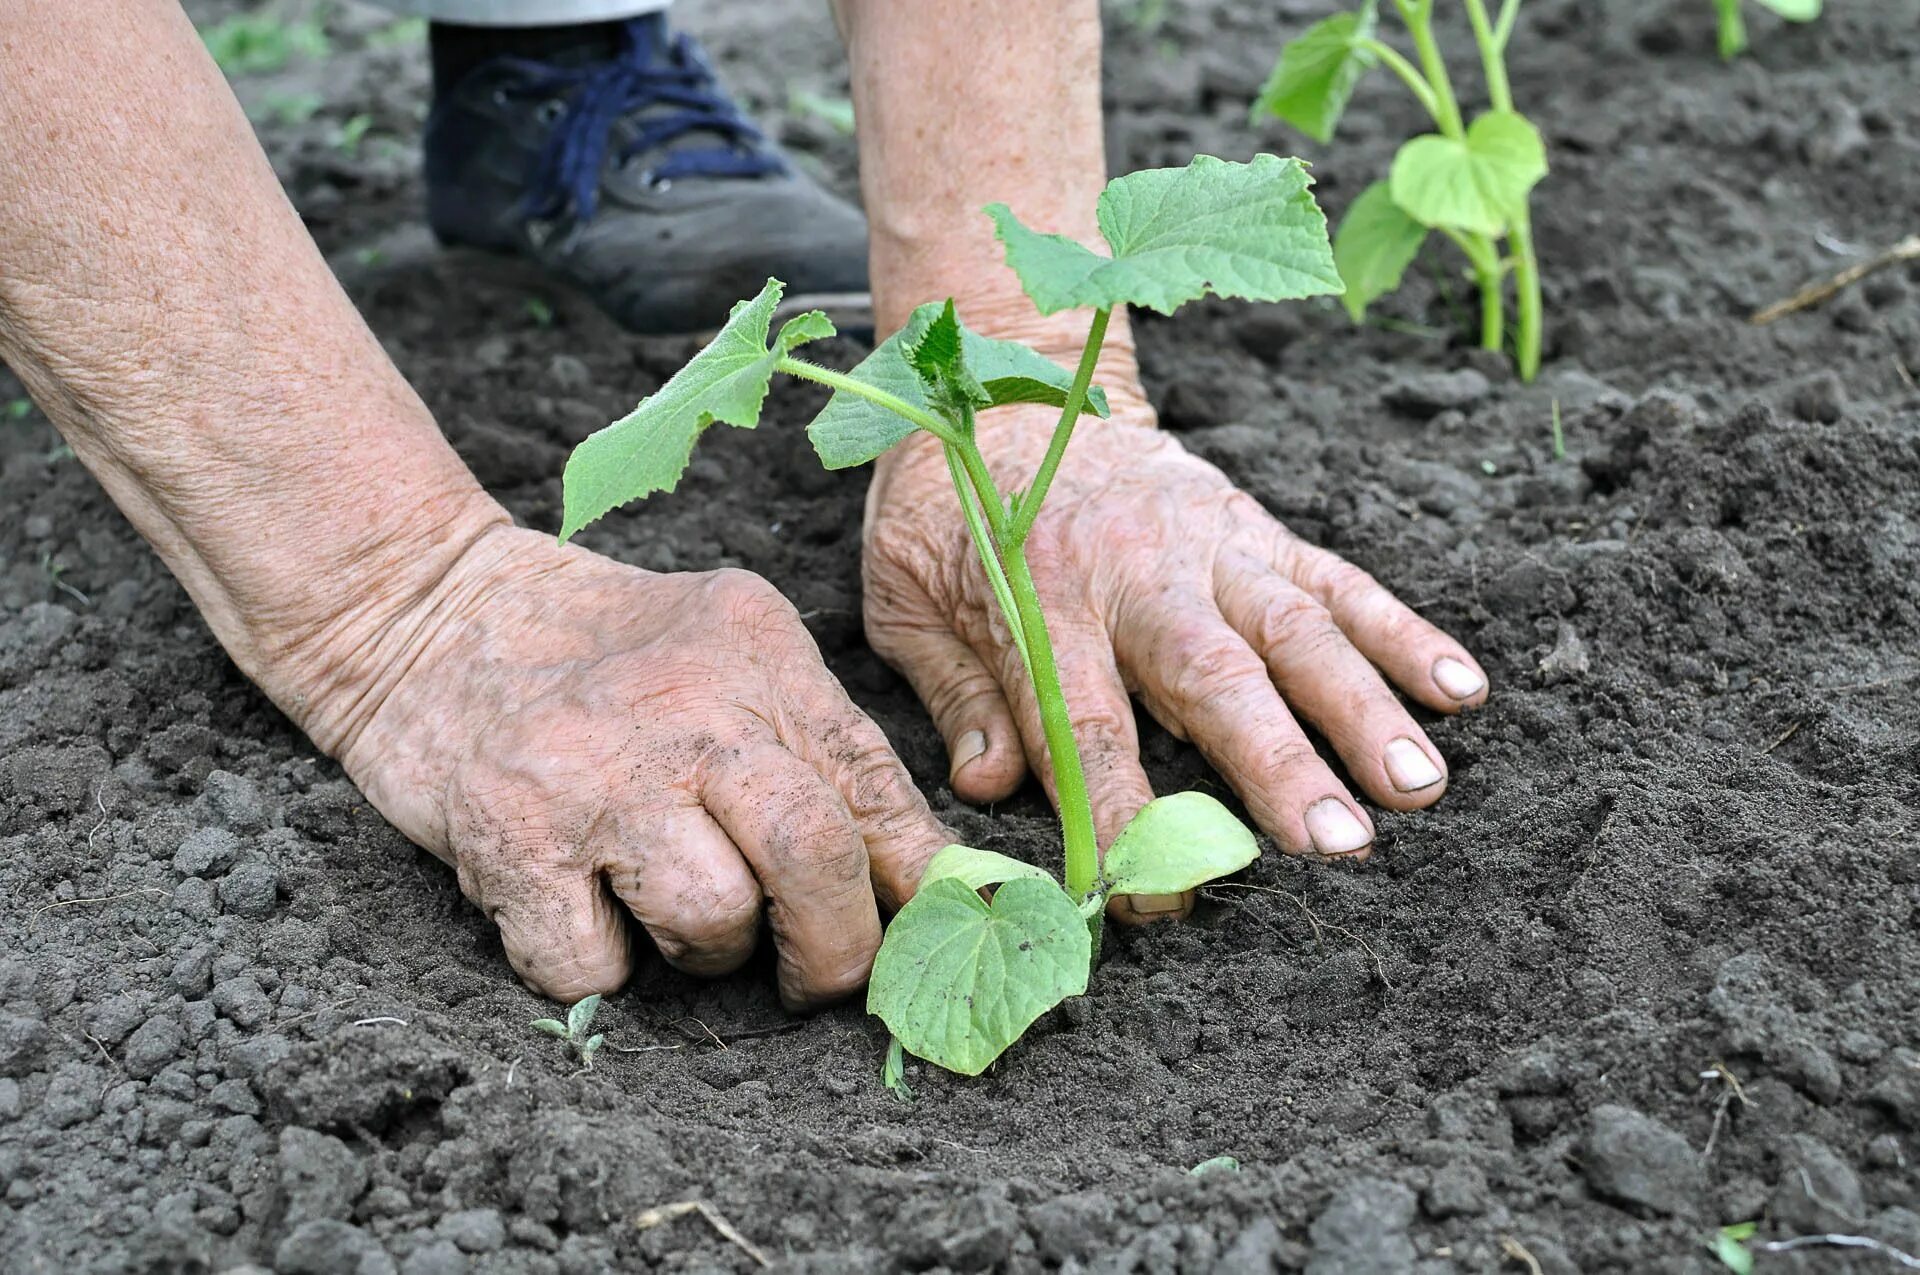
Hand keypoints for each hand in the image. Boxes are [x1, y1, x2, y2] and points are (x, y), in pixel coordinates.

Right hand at [316, 526, 945, 1006]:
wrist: (426, 615)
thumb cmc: (603, 655)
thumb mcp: (730, 652)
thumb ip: (821, 744)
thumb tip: (923, 875)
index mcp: (756, 657)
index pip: (873, 785)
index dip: (918, 880)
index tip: (924, 931)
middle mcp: (685, 713)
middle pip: (811, 855)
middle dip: (836, 948)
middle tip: (818, 973)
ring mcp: (595, 780)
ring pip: (712, 920)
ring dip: (707, 952)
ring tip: (671, 910)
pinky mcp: (510, 842)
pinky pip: (592, 970)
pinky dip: (598, 969)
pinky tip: (585, 913)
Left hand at [863, 390, 1487, 915]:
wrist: (1004, 382)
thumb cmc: (948, 508)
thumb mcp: (905, 598)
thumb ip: (955, 693)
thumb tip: (990, 789)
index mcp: (1039, 598)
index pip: (1086, 725)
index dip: (1121, 815)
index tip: (1153, 896)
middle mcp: (1137, 570)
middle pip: (1215, 678)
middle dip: (1280, 765)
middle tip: (1339, 845)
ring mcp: (1209, 543)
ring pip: (1297, 629)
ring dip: (1363, 709)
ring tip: (1420, 786)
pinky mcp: (1256, 525)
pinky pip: (1339, 579)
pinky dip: (1403, 631)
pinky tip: (1462, 690)